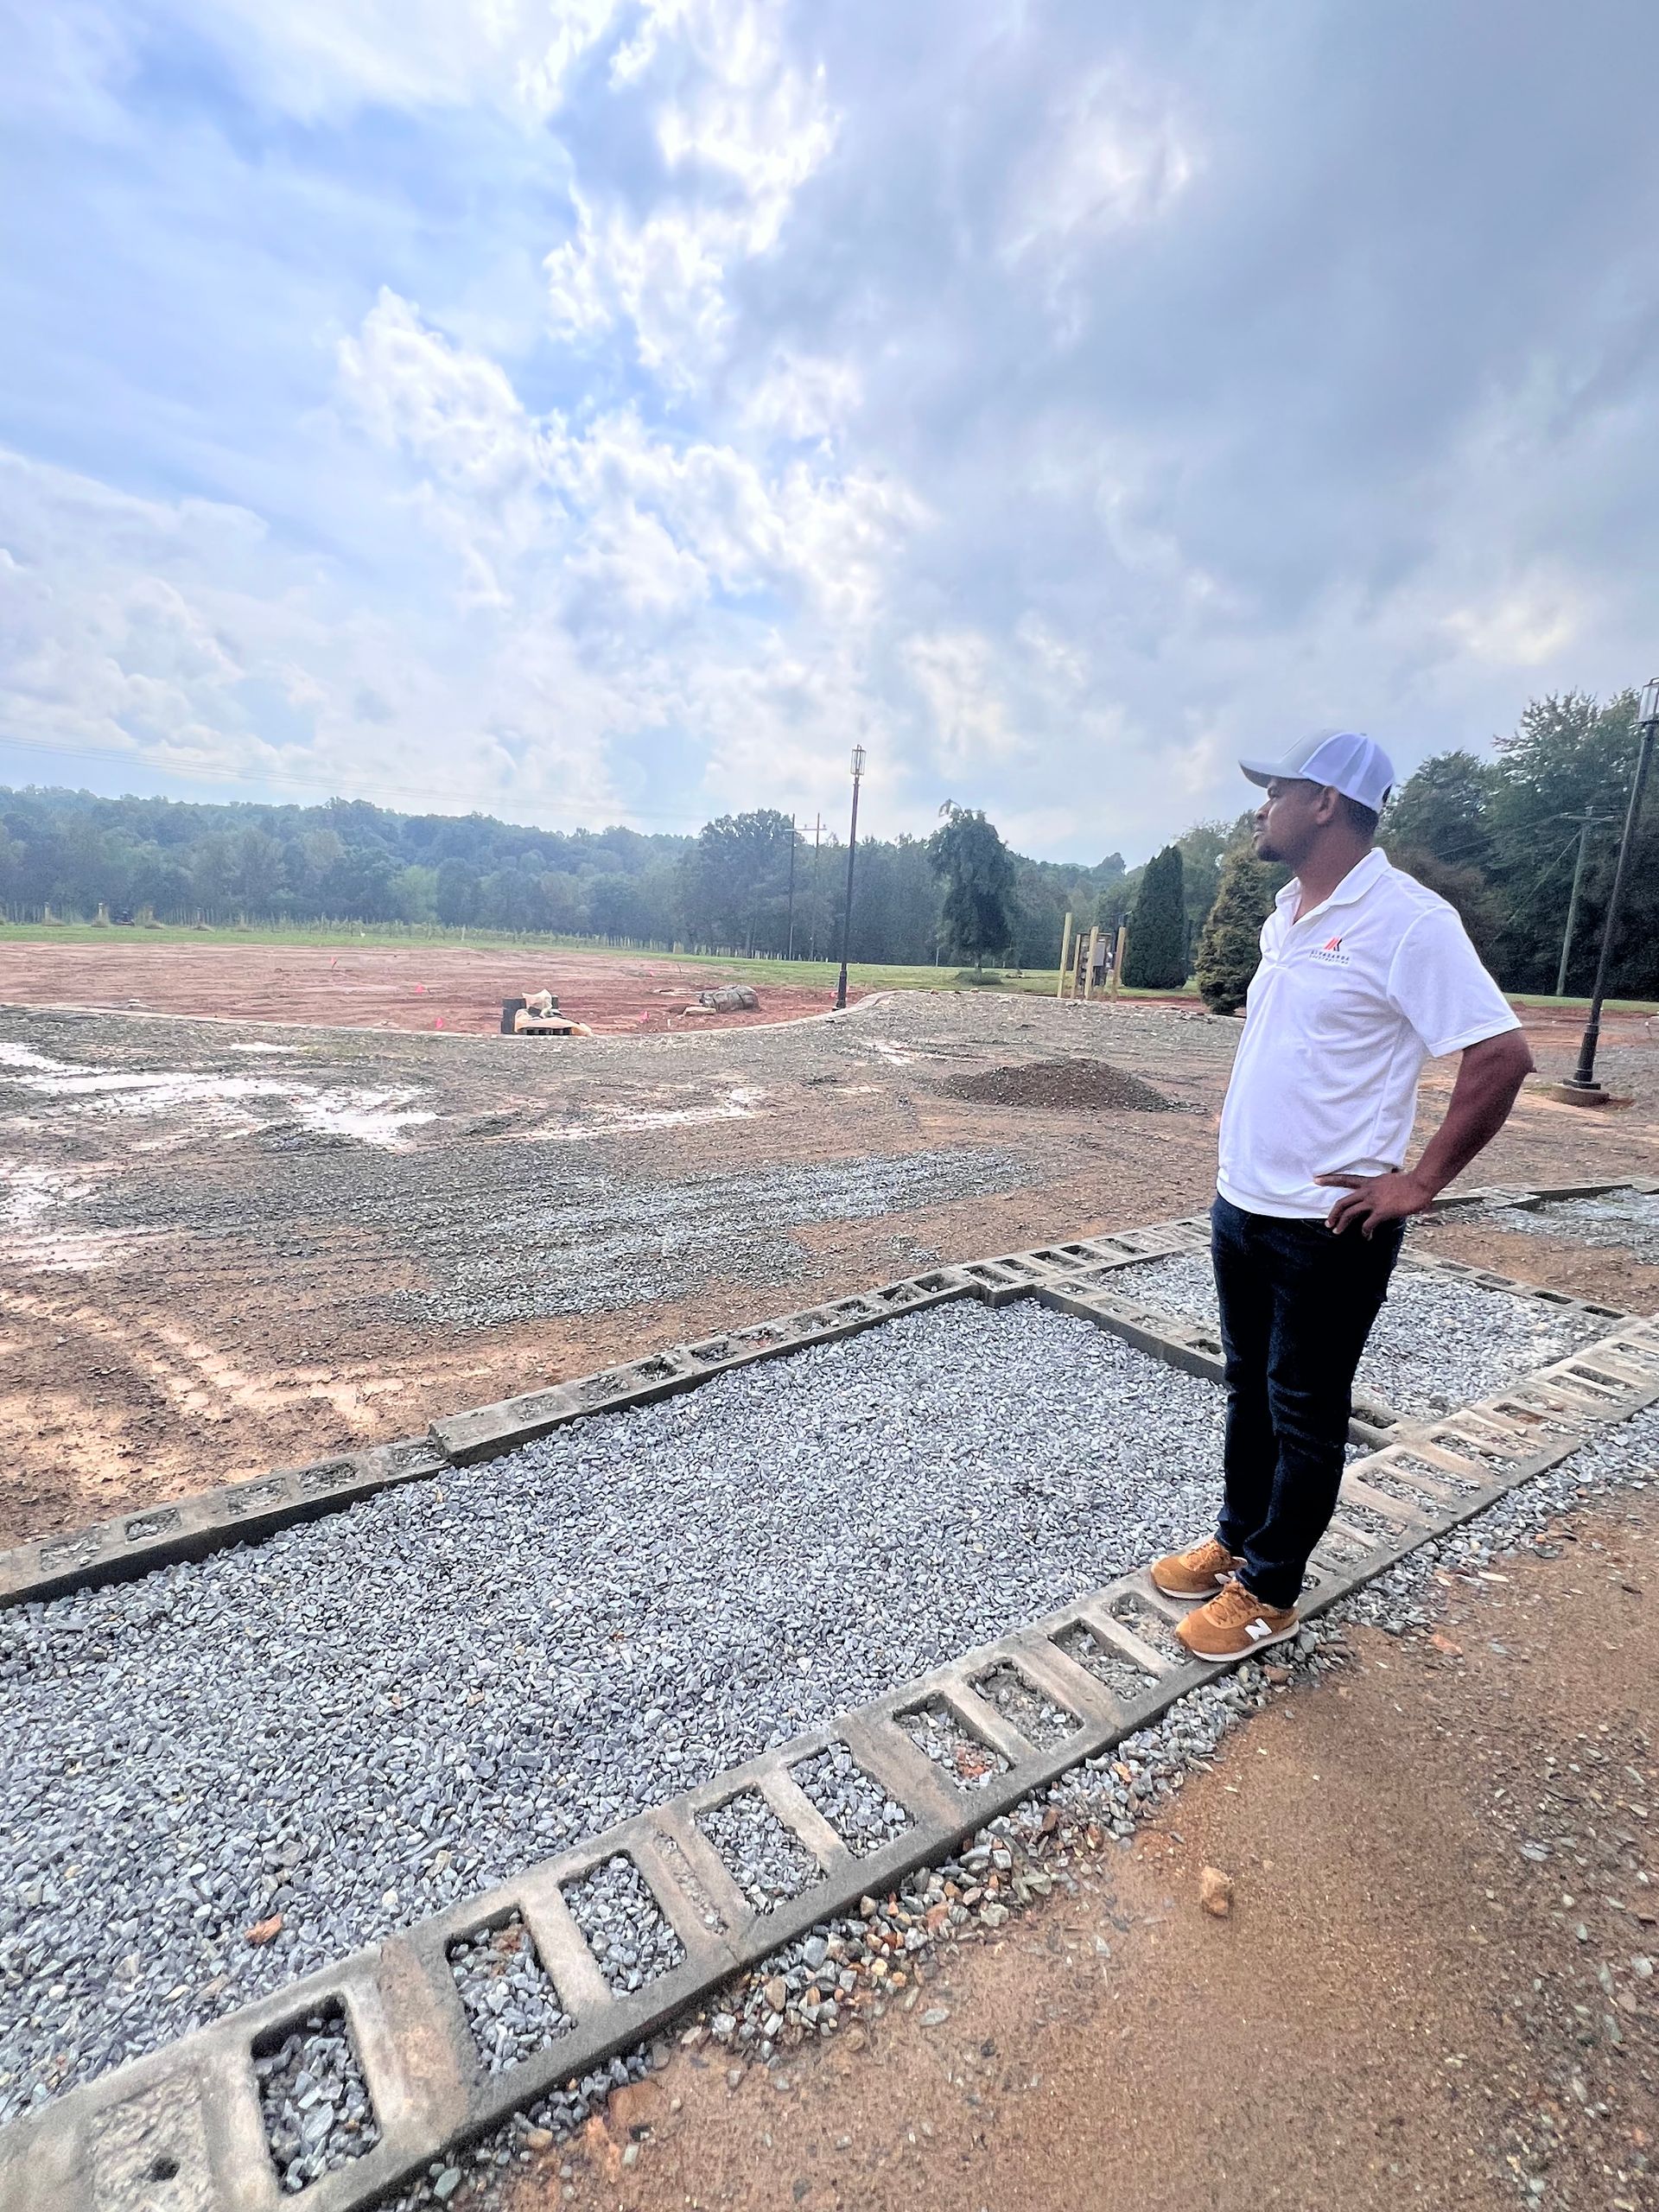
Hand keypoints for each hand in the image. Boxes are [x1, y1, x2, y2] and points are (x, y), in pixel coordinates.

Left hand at [1315, 1168, 1433, 1236]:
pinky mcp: (1381, 1211)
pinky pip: (1367, 1224)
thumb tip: (1386, 1184)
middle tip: (1328, 1223)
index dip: (1329, 1180)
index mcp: (1369, 1183)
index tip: (1316, 1180)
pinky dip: (1365, 1232)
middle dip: (1333, 1214)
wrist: (1420, 1183)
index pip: (1345, 1179)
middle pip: (1342, 1202)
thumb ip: (1383, 1185)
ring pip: (1349, 1213)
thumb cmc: (1410, 1182)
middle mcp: (1367, 1191)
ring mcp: (1373, 1201)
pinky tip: (1367, 1236)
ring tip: (1338, 1232)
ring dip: (1341, 1224)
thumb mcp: (1390, 1179)